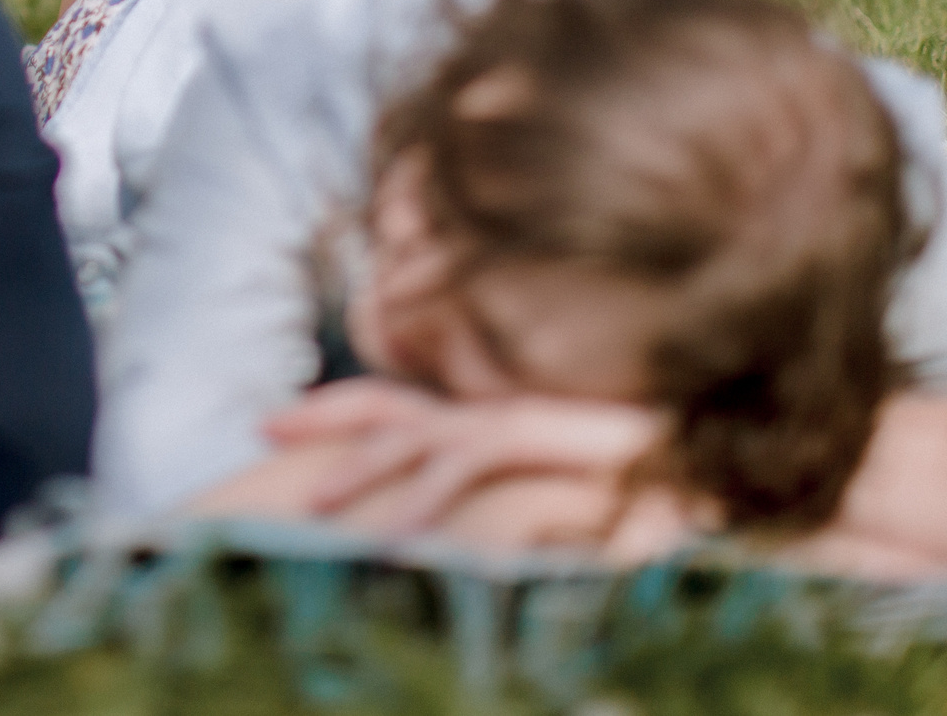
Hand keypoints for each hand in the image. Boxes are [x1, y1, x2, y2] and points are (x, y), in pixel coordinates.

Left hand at [263, 377, 666, 533]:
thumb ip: (497, 509)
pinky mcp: (530, 436)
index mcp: (474, 418)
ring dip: (358, 471)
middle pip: (381, 403)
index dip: (331, 411)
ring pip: (411, 436)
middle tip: (260, 429)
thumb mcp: (539, 493)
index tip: (274, 424)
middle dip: (318, 416)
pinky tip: (398, 539)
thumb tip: (458, 543)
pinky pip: (464, 467)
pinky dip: (426, 500)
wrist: (686, 450)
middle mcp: (479, 410)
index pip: (389, 406)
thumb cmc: (618, 474)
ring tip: (314, 509)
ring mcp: (502, 419)